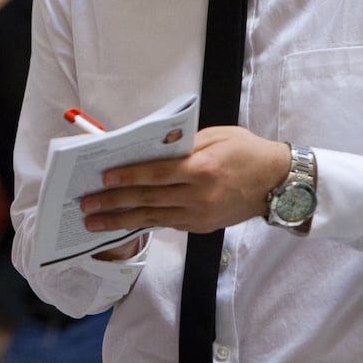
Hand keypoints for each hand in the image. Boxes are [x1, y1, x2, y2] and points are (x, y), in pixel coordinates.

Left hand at [77, 127, 288, 233]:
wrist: (276, 183)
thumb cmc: (247, 152)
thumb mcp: (217, 136)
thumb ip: (183, 144)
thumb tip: (149, 148)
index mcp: (202, 170)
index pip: (156, 174)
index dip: (128, 176)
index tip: (103, 178)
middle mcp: (199, 196)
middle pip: (148, 200)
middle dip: (113, 203)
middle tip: (86, 205)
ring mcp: (200, 215)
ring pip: (152, 218)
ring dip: (120, 220)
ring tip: (94, 222)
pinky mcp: (201, 226)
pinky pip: (167, 223)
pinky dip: (143, 222)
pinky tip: (123, 222)